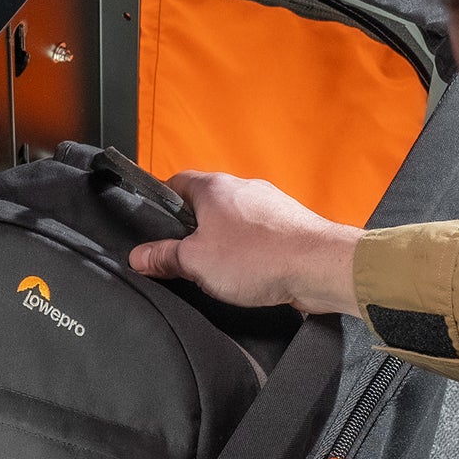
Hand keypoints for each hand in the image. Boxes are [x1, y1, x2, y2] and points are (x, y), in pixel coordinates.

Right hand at [129, 172, 363, 315]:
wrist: (318, 266)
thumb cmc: (259, 256)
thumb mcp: (195, 262)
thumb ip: (164, 257)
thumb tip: (139, 256)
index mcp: (213, 187)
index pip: (175, 183)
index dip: (161, 205)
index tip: (154, 226)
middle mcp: (242, 188)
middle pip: (205, 204)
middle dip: (194, 231)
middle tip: (184, 258)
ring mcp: (269, 205)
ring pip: (233, 220)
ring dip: (224, 243)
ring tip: (219, 271)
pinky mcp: (289, 225)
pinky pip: (259, 235)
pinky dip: (250, 252)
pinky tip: (250, 275)